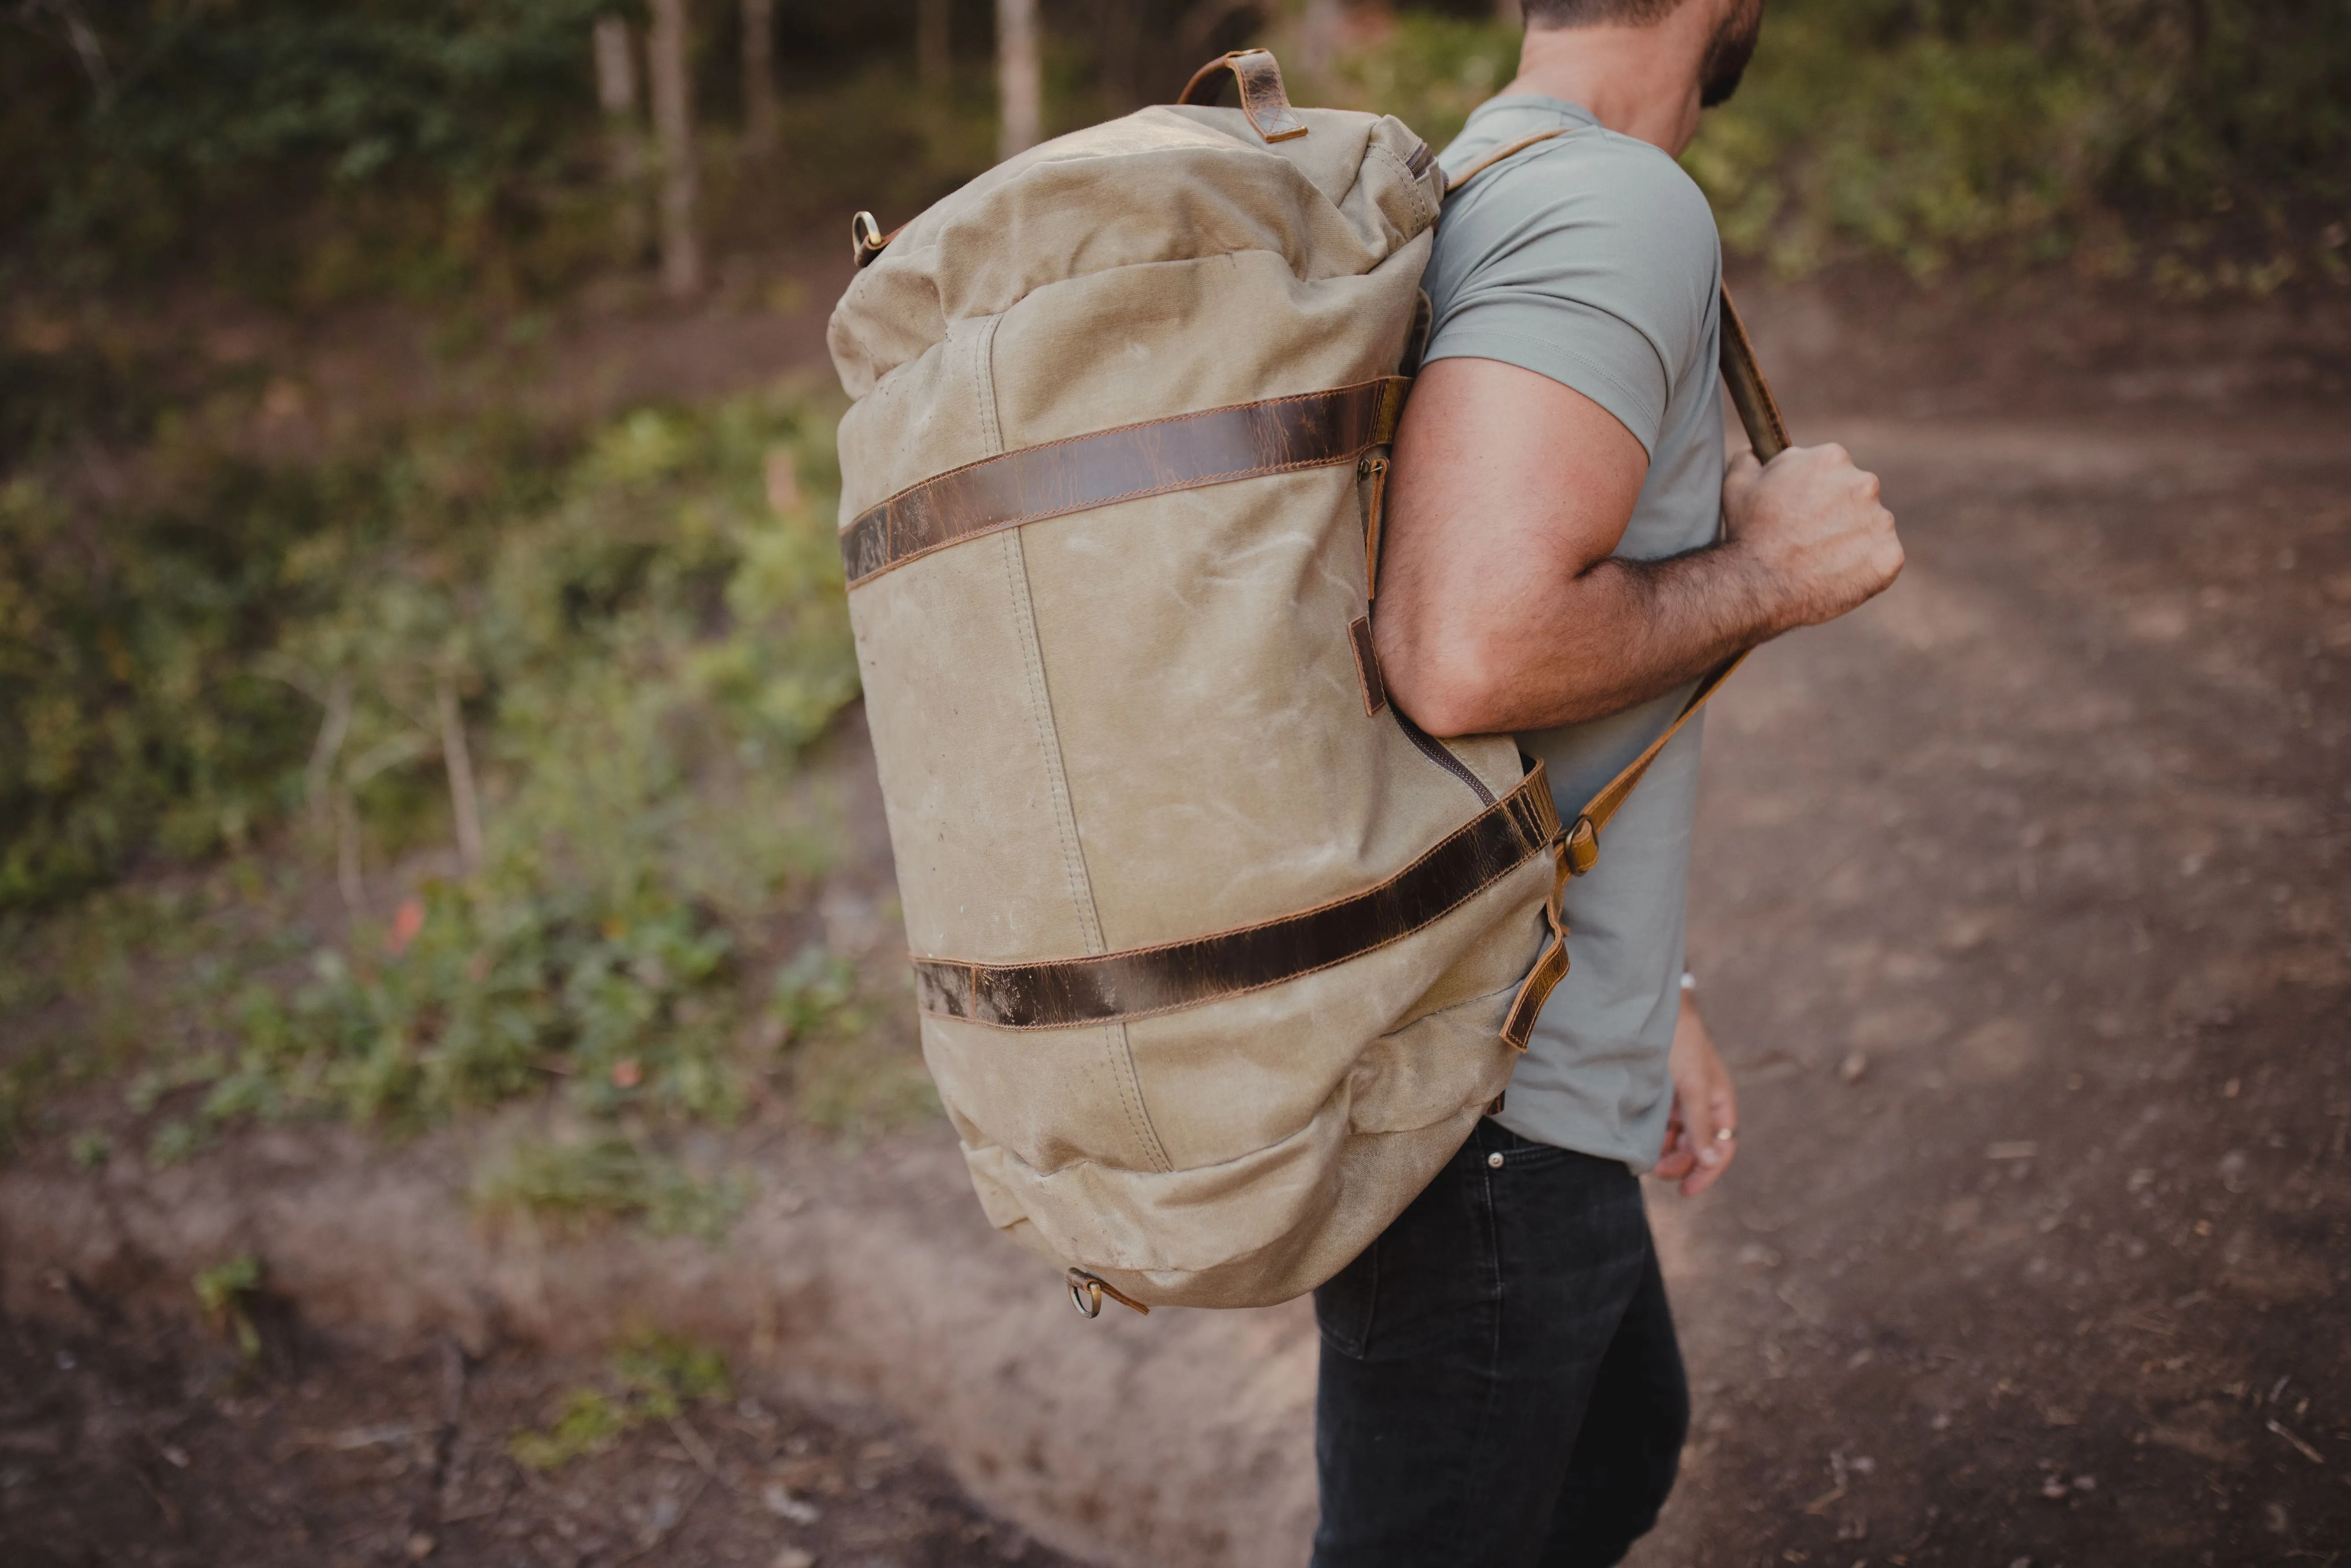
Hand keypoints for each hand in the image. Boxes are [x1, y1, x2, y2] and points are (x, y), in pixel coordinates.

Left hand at [1653, 988, 1737, 1196]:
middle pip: (1697, 1148)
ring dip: (1665, 1153)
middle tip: (1657, 1173)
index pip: (1722, 1147)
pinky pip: (1658, 1124)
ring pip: (1676, 1139)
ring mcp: (1678, 1099)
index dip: (1707, 1172)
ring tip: (1645, 1159)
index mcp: (1719, 1102)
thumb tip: (1711, 1161)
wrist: (1649, 1007)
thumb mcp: (1692, 1084)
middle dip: (1681, 1164)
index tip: (1686, 1191)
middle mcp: (1701, 1104)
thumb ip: (1701, 1123)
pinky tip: (1638, 1140)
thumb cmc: (1680, 1041)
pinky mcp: (1657, 1093)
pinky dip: (1652, 1136)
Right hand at [1721, 442, 1902, 635]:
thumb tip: (1756, 450)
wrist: (1759, 584)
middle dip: (1838, 515)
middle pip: (1856, 497)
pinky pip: (1883, 561)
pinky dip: (1865, 570)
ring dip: (1853, 542)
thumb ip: (1752, 458)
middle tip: (1809, 539)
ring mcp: (1881, 521)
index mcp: (1831, 458)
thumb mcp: (1738, 482)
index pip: (1833, 471)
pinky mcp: (1889, 557)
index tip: (1800, 513)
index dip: (1815, 493)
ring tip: (1821, 562)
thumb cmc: (1747, 532)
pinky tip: (1837, 577)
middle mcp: (1864, 483)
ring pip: (1872, 529)